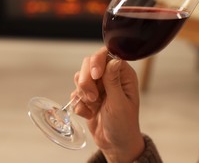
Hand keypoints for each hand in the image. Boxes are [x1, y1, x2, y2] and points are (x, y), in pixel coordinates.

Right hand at [73, 47, 144, 161]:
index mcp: (123, 74)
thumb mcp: (119, 103)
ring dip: (83, 94)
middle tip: (93, 98)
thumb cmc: (123, 125)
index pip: (106, 55)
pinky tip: (90, 114)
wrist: (114, 144)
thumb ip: (113, 81)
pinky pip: (75, 92)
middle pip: (89, 64)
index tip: (96, 76)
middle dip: (87, 82)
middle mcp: (109, 77)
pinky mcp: (87, 96)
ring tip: (93, 106)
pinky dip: (79, 104)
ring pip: (80, 77)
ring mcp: (97, 86)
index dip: (98, 62)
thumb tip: (115, 60)